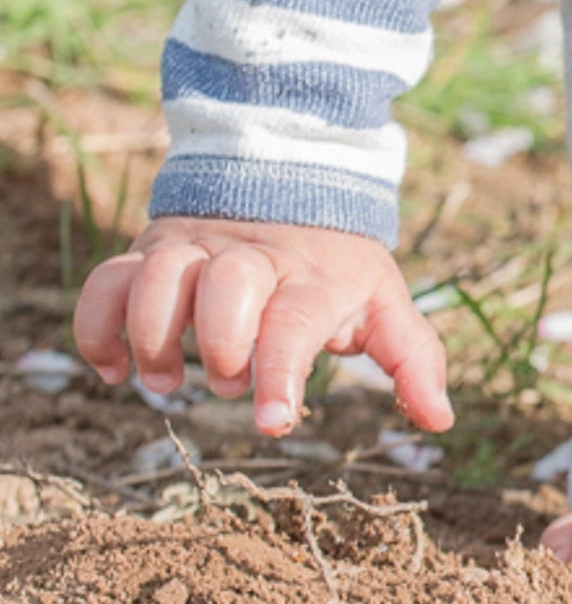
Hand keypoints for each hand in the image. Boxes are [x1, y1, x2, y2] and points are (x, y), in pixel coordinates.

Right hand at [72, 216, 453, 436]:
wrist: (291, 181)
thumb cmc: (337, 265)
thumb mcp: (385, 301)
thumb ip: (413, 357)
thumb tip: (441, 418)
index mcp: (314, 276)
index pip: (296, 320)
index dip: (281, 373)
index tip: (271, 422)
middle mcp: (252, 257)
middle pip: (225, 287)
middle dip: (221, 345)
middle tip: (227, 380)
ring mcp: (196, 249)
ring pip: (157, 278)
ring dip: (154, 338)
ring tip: (167, 381)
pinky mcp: (149, 250)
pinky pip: (105, 282)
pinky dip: (98, 329)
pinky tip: (114, 368)